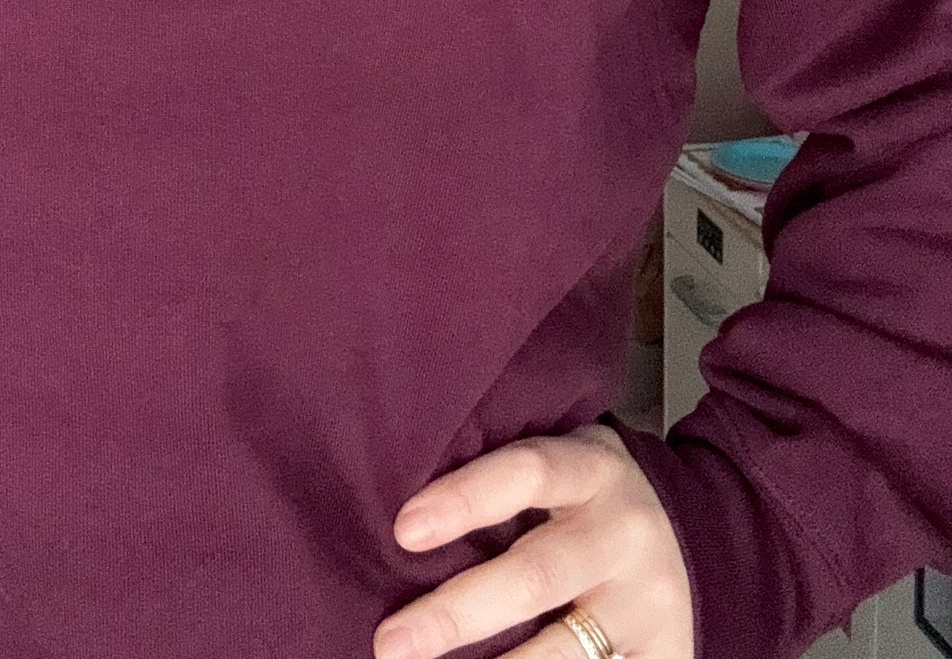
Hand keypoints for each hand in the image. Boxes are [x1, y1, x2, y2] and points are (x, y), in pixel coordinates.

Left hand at [373, 422, 693, 658]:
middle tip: (390, 644)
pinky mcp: (666, 655)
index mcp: (593, 470)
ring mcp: (647, 604)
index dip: (465, 499)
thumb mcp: (567, 463)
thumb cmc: (594, 495)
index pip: (526, 474)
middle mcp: (624, 535)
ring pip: (566, 652)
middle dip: (456, 614)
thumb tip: (405, 520)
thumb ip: (507, 480)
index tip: (403, 530)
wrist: (711, 528)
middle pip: (535, 576)